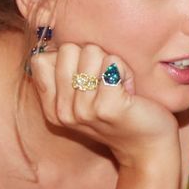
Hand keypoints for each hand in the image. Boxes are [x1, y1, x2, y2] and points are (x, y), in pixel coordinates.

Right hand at [28, 42, 178, 168]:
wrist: (147, 147)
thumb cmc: (119, 113)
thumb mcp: (82, 98)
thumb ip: (65, 75)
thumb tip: (53, 41)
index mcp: (51, 108)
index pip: (40, 59)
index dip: (69, 58)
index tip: (88, 79)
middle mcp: (62, 111)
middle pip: (68, 49)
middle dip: (93, 58)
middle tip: (107, 83)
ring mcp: (83, 110)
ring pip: (91, 52)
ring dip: (112, 65)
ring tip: (119, 88)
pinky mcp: (107, 107)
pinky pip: (112, 62)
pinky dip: (125, 70)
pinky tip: (129, 91)